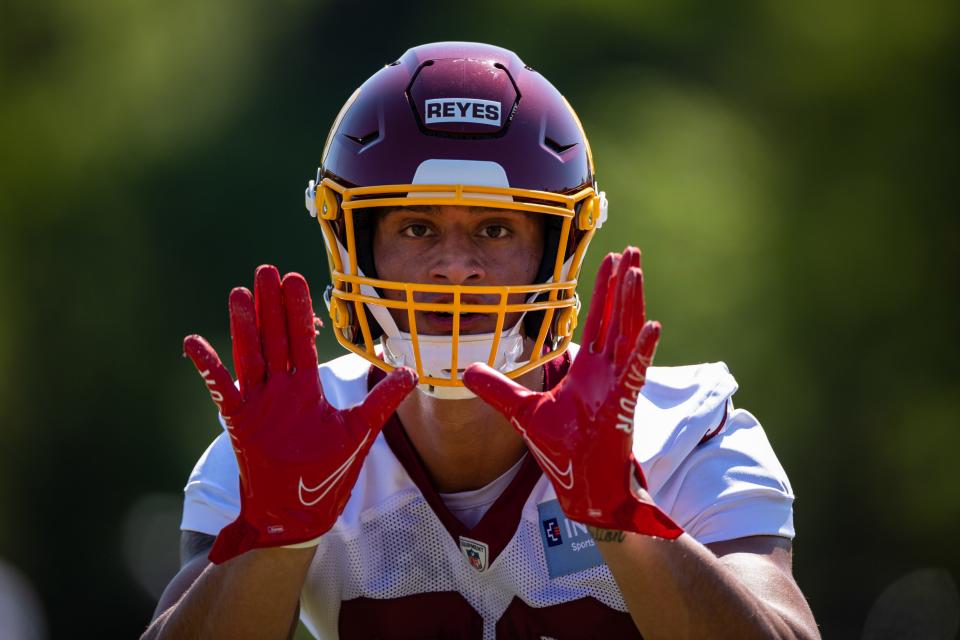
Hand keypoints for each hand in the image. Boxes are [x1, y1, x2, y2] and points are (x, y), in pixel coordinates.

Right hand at [183, 265, 416, 563]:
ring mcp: (258, 403)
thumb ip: (381, 400)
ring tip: (242, 293)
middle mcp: (281, 389)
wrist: (301, 512)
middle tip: (267, 270)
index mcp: (307, 388)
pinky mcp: (239, 421)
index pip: (302, 341)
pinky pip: (221, 389)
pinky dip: (208, 367)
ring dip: (245, 325)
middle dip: (272, 306)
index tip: (296, 279)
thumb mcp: (360, 430)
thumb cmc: (329, 472)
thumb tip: (409, 371)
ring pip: (250, 355)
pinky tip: (195, 342)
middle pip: (274, 338)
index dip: (298, 312)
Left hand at [463, 248, 681, 537]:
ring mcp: (617, 385)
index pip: (596, 321)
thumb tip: (464, 370)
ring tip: (636, 271)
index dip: (602, 291)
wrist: (584, 487)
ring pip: (627, 334)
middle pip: (615, 318)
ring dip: (631, 303)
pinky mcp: (623, 404)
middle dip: (622, 284)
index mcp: (586, 370)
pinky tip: (652, 325)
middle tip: (631, 250)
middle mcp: (605, 371)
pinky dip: (643, 349)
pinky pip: (635, 372)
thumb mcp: (522, 413)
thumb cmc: (562, 451)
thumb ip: (497, 389)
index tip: (610, 262)